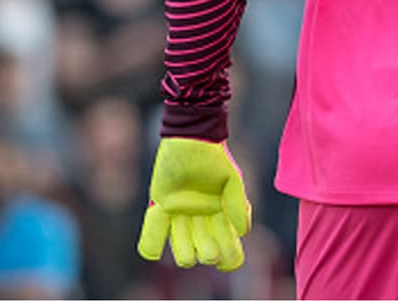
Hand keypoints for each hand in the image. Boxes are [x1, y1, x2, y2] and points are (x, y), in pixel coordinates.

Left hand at [137, 137, 251, 271]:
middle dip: (206, 252)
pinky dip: (153, 245)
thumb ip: (239, 206)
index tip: (223, 258)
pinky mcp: (160, 208)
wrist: (189, 139)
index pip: (228, 246)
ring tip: (187, 232)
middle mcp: (202, 220)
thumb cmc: (213, 158)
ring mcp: (181, 216)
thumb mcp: (232, 180)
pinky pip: (154, 236)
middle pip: (205, 251)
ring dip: (184, 251)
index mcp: (222, 215)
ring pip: (182, 250)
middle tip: (207, 244)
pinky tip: (160, 235)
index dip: (229, 257)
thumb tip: (244, 233)